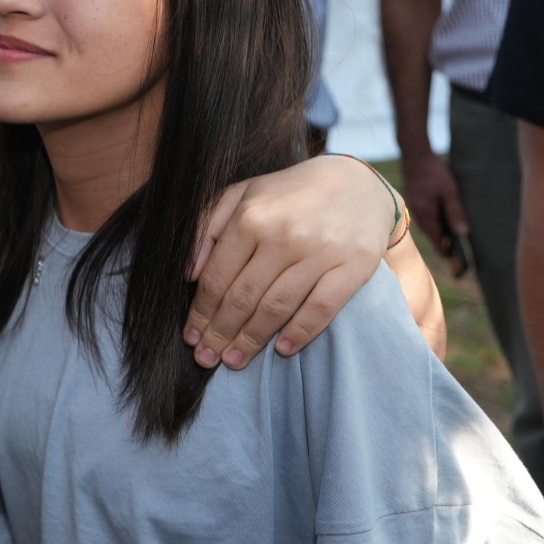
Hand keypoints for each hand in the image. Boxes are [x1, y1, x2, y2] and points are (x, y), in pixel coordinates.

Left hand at [185, 155, 397, 368]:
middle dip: (220, 333)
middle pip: (243, 297)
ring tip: (234, 361)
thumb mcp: (241, 195)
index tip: (191, 336)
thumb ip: (206, 227)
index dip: (200, 312)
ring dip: (251, 340)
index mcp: (251, 217)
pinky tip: (283, 349)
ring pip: (277, 307)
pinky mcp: (354, 266)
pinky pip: (321, 308)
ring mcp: (320, 252)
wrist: (356, 182)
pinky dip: (301, 332)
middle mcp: (283, 235)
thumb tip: (187, 273)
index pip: (216, 277)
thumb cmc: (289, 194)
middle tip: (206, 359)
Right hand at [399, 148, 472, 277]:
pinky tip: (443, 217)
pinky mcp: (415, 199)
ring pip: (429, 225)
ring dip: (440, 231)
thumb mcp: (450, 191)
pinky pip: (425, 215)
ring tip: (453, 236)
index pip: (437, 240)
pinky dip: (435, 220)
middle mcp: (418, 214)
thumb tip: (464, 233)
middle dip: (444, 243)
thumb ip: (456, 212)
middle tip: (457, 252)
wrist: (414, 154)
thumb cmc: (434, 172)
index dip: (447, 252)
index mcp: (427, 215)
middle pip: (432, 234)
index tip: (456, 262)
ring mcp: (415, 206)